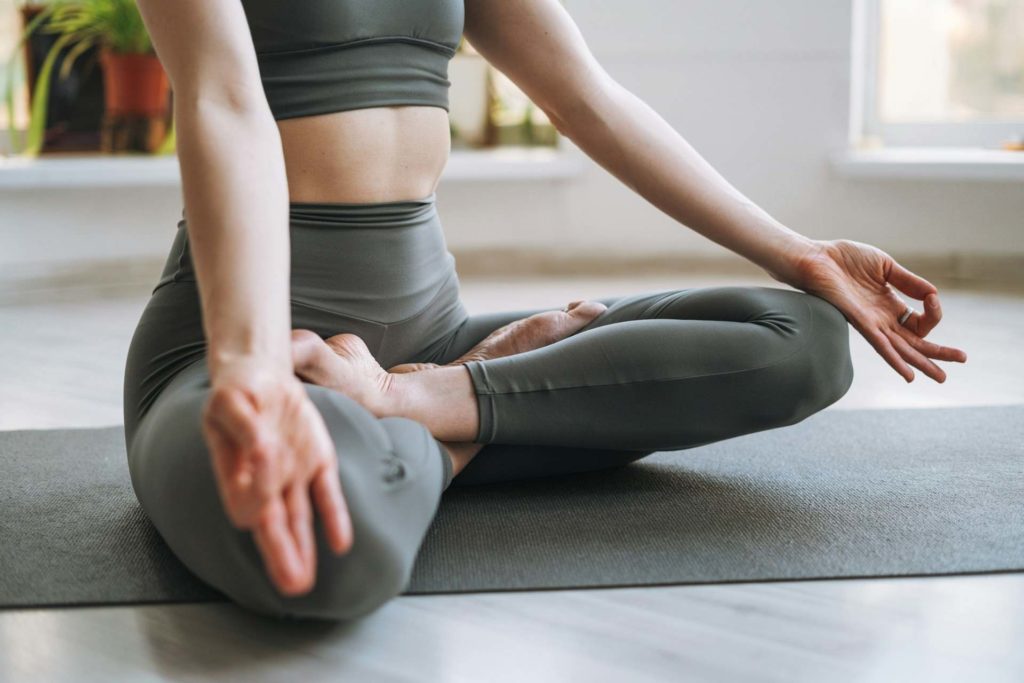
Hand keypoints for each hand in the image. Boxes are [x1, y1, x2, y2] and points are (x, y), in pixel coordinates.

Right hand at [200, 357, 353, 595]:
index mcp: (235, 471)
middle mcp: (265, 480)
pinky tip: (340, 544)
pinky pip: (327, 494)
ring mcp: (293, 472)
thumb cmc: (237, 394)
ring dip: (300, 548)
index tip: (253, 518)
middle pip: (272, 524)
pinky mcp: (318, 460)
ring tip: (301, 582)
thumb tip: (261, 452)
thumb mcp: (231, 404)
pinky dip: (334, 517)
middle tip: (290, 585)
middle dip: (280, 554)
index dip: (252, 507)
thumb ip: (245, 430)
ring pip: (298, 518)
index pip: (243, 502)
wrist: (261, 373)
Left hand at [789, 239, 966, 382]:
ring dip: (922, 362)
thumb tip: (934, 294)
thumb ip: (909, 281)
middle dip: (938, 353)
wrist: (815, 258)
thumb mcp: (886, 266)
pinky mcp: (858, 322)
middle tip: (962, 361)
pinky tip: (908, 374)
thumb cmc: (844, 259)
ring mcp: (870, 323)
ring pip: (901, 349)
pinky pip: (880, 345)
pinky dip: (895, 359)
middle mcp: (881, 319)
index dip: (933, 313)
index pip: (920, 322)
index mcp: (889, 306)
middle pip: (914, 342)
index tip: (934, 299)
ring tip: (942, 377)